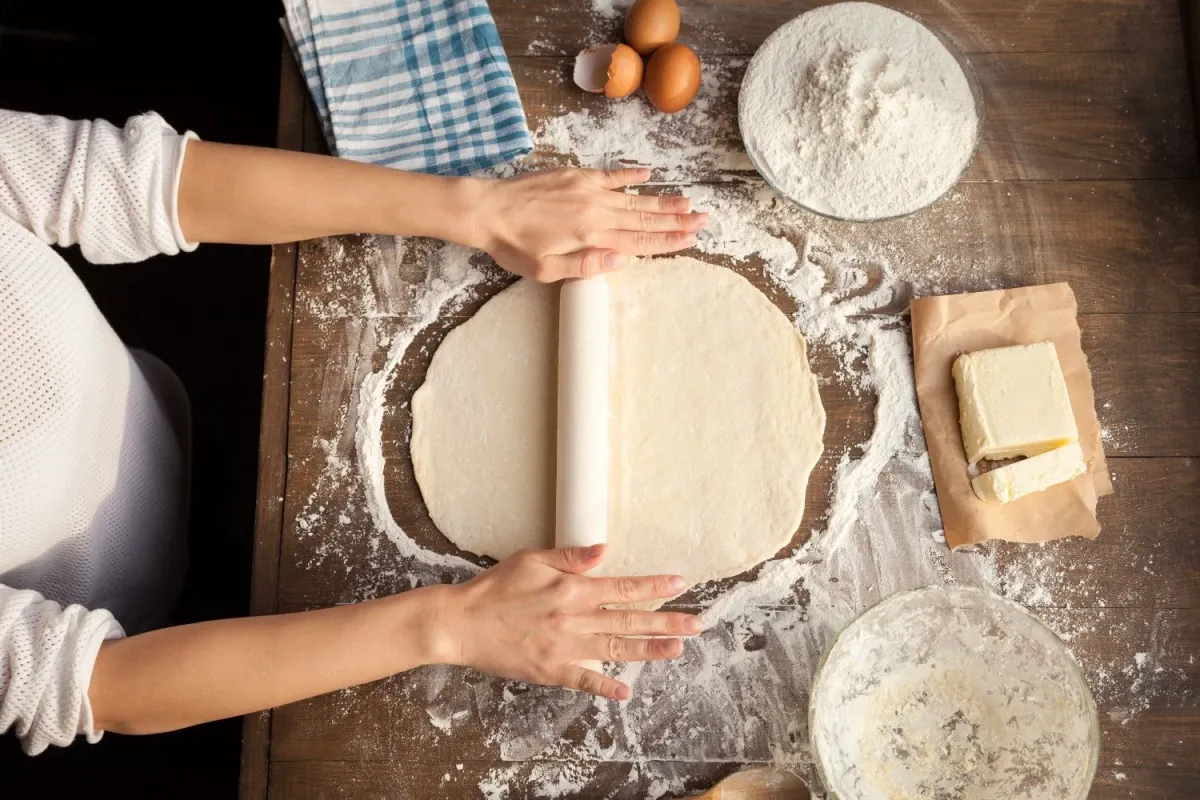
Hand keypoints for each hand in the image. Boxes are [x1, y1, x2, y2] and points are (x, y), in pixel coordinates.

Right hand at [437, 545, 701, 699]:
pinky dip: (606, 686)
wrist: (463, 622)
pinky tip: (626, 692)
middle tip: (697, 623)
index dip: (655, 587)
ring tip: (677, 649)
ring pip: (616, 649)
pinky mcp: (551, 670)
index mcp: (573, 588)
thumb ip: (571, 557)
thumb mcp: (532, 559)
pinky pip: (584, 679)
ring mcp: (565, 647)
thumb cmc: (496, 587)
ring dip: (649, 650)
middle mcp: (575, 618)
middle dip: (667, 622)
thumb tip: (603, 550)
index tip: (680, 585)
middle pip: (630, 620)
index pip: (625, 588)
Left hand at [462, 168, 706, 281]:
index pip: (639, 240)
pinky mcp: (574, 176)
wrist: (487, 209)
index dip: (668, 240)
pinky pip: (609, 175)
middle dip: (676, 220)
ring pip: (633, 197)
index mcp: (591, 235)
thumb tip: (621, 260)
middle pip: (644, 217)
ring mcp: (586, 189)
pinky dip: (629, 174)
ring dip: (661, 200)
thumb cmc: (513, 245)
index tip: (691, 239)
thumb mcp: (546, 269)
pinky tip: (647, 173)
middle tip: (703, 219)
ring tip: (687, 202)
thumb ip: (585, 265)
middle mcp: (595, 210)